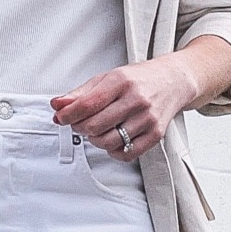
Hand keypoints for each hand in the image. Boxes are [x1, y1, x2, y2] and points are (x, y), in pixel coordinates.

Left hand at [48, 53, 200, 160]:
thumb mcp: (107, 78)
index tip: (61, 118)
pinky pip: (127, 153)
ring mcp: (148, 119)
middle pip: (95, 125)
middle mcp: (136, 100)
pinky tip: (113, 139)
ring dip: (95, 140)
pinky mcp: (156, 134)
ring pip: (109, 142)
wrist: (173, 81)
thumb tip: (57, 105)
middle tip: (79, 123)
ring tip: (97, 131)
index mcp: (121, 82)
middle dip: (80, 127)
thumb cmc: (138, 80)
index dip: (68, 114)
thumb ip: (81, 93)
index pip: (87, 104)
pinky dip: (114, 150)